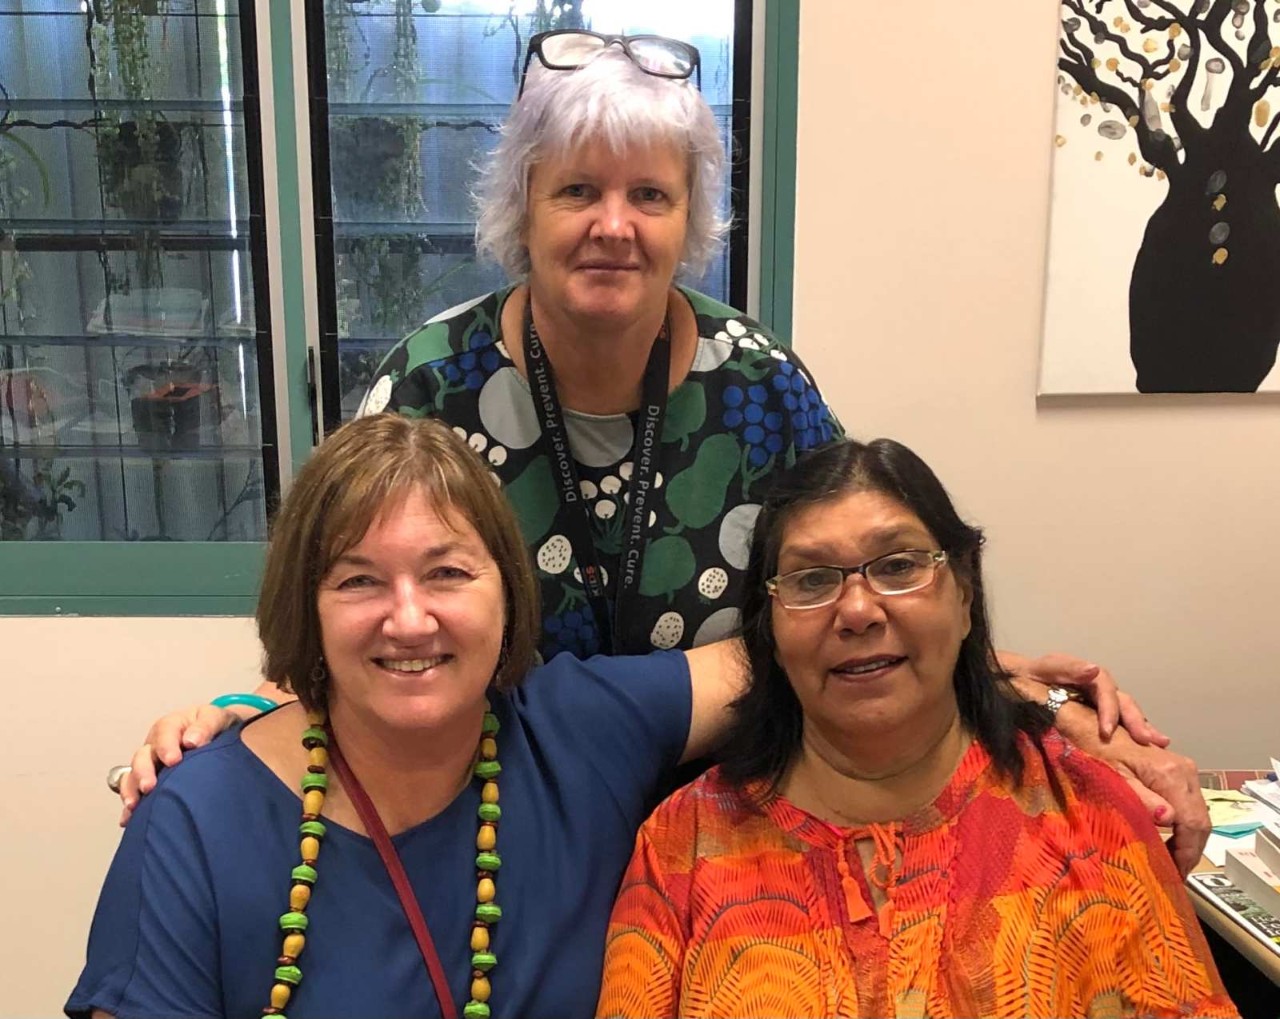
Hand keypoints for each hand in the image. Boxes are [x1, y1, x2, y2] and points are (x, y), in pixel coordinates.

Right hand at [116, 703, 236, 825]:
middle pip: (142, 756)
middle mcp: (156, 745)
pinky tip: (129, 819)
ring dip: (131, 790)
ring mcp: (150, 763)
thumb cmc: (214, 726)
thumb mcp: (214, 718)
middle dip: (143, 772)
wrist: (217, 734)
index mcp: (172, 726)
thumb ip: (206, 726)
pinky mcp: (150, 781)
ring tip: (134, 805)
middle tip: (149, 786)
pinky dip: (130, 807)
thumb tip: (192, 740)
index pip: (164, 732)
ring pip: (132, 775)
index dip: (166, 746)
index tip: (173, 760)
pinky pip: (134, 793)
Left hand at [1001, 649, 1168, 745]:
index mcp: (1087, 675)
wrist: (1016, 682)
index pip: (1106, 690)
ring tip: (1159, 744)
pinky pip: (1118, 723)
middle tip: (1148, 741)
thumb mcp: (1043, 668)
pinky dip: (1132, 734)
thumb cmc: (1029, 676)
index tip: (1107, 732)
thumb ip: (1066, 668)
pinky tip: (1146, 748)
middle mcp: (1098, 687)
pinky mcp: (1096, 715)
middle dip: (1137, 720)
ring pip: (1126, 712)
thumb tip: (1093, 669)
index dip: (1109, 710)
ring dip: (1142, 727)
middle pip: (1123, 701)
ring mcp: (1099, 701)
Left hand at [1056, 703, 1208, 876]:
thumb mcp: (1112, 780)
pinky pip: (1190, 803)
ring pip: (1198, 813)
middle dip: (1191, 850)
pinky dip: (1185, 825)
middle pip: (1201, 820)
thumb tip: (1169, 820)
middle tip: (1176, 873)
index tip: (1177, 874)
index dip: (1188, 853)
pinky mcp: (1178, 769)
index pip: (1194, 824)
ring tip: (1172, 861)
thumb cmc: (1094, 752)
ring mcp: (1184, 769)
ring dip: (1189, 839)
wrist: (1090, 725)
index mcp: (1172, 775)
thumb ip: (1141, 800)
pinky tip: (1170, 839)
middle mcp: (1185, 771)